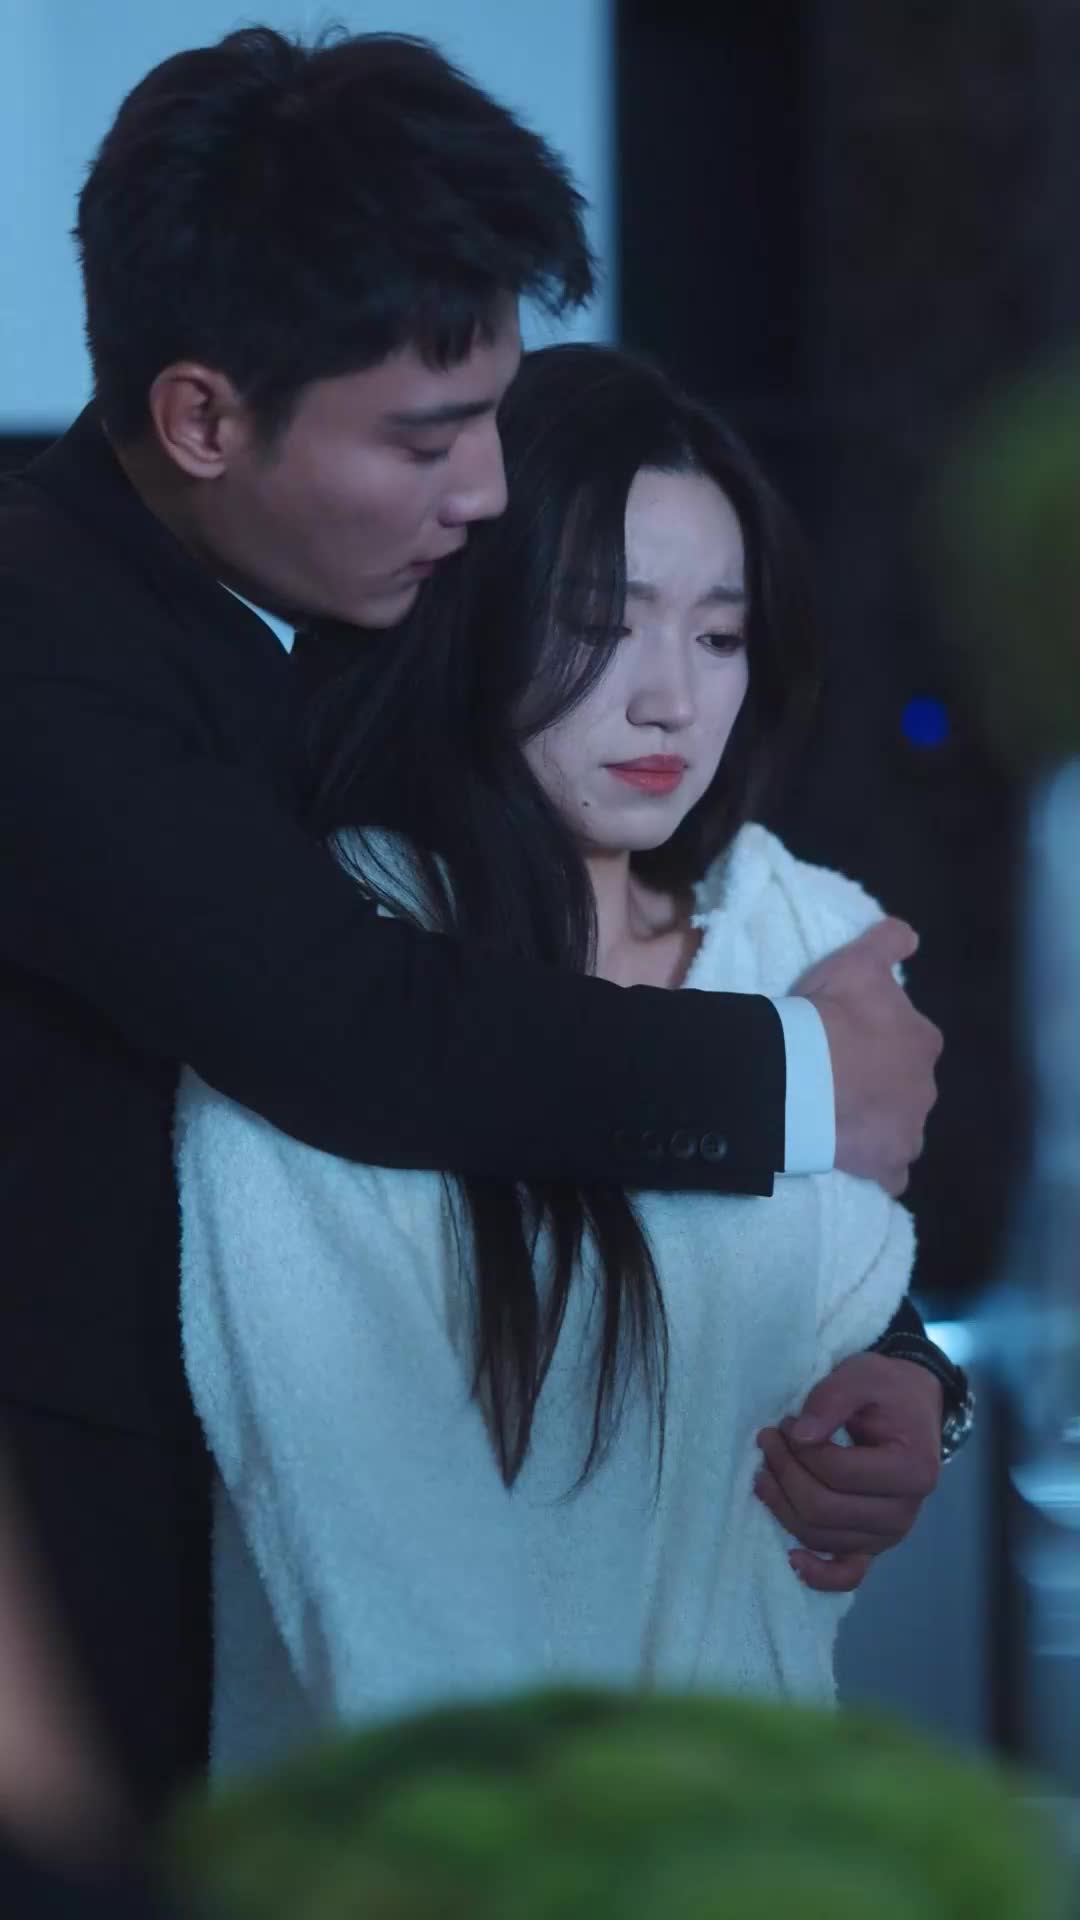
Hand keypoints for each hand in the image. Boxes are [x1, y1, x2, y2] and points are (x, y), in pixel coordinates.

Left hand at [754, 1353, 942, 1593]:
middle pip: (823, 1509)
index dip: (800, 1449)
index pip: (836, 1472)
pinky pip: (847, 1574)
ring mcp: (888, 1535)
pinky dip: (818, 1574)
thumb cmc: (888, 1391)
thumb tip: (800, 1437)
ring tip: (765, 1470)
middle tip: (767, 1440)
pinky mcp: (873, 1545)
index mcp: (912, 1470)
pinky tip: (791, 1559)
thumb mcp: (862, 1375)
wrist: (911, 1408)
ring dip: (783, 1505)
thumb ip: (832, 1399)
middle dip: (785, 1473)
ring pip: (821, 1537)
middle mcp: (904, 1512)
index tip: (787, 1422)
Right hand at [792, 917, 941, 1195]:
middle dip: (885, 1084)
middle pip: (908, 1086)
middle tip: (842, 1078)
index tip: (852, 1039)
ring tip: (844, 1119)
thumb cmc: (833, 1015)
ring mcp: (910, 1130)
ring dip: (883, 1125)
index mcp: (922, 1041)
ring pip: (903, 1127)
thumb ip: (887, 943)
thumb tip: (909, 935)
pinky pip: (890, 1173)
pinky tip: (855, 1159)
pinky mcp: (888, 1165)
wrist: (806, 1076)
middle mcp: (926, 1087)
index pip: (912, 1040)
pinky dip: (878, 1168)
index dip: (883, 1039)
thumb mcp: (857, 961)